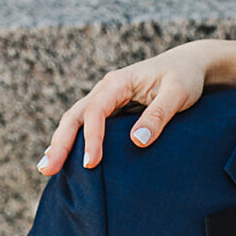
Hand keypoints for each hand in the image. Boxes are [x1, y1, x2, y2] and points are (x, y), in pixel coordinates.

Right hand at [38, 42, 218, 175]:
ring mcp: (106, 100)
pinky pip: (86, 126)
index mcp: (119, 82)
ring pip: (76, 121)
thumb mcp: (178, 93)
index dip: (91, 138)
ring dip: (60, 144)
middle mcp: (106, 90)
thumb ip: (159, 115)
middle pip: (75, 116)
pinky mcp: (111, 110)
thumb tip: (137, 141)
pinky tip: (65, 161)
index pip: (96, 110)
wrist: (188, 66)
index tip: (91, 163)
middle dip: (60, 143)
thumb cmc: (185, 78)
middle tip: (47, 169)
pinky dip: (73, 142)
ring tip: (47, 169)